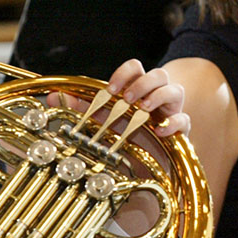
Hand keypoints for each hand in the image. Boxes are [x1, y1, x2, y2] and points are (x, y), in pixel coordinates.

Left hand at [48, 59, 189, 136]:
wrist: (138, 169)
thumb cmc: (120, 138)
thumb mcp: (96, 123)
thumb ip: (78, 109)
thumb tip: (52, 98)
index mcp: (136, 89)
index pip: (136, 67)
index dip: (125, 73)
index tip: (110, 90)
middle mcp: (156, 96)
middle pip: (159, 74)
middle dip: (143, 83)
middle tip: (127, 99)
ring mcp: (170, 112)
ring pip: (176, 91)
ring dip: (160, 96)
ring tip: (144, 109)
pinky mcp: (180, 132)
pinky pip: (185, 120)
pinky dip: (174, 123)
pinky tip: (160, 130)